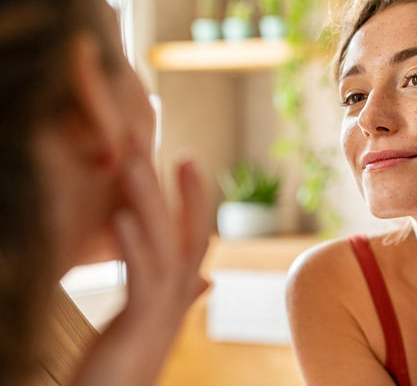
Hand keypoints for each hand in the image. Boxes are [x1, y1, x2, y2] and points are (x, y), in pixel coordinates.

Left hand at [71, 137, 210, 385]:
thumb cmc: (126, 365)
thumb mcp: (153, 321)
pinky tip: (122, 217)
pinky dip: (134, 245)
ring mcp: (163, 310)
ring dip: (149, 203)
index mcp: (176, 291)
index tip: (187, 157)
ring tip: (133, 164)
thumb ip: (180, 294)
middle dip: (172, 186)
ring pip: (163, 247)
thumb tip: (205, 277)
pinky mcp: (140, 325)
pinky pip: (142, 278)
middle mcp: (177, 297)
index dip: (193, 196)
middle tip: (155, 141)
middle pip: (183, 231)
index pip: (193, 234)